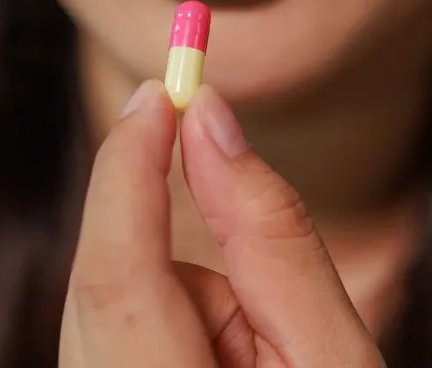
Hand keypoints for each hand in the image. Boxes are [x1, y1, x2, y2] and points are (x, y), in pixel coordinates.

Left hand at [59, 80, 385, 367]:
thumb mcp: (332, 356)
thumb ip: (270, 237)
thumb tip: (209, 121)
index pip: (117, 272)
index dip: (129, 171)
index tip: (162, 91)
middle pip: (99, 282)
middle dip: (156, 221)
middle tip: (204, 169)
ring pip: (101, 306)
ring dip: (171, 288)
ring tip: (253, 354)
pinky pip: (105, 334)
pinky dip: (157, 315)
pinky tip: (215, 364)